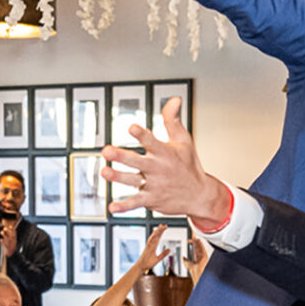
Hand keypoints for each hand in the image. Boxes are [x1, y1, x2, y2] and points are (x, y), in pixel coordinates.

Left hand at [105, 101, 228, 224]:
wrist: (200, 195)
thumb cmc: (189, 165)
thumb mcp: (184, 140)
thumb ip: (172, 119)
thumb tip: (173, 99)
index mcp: (165, 153)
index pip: (151, 141)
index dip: (141, 134)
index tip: (132, 128)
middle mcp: (158, 169)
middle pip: (137, 161)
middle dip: (121, 156)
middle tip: (107, 151)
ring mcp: (154, 185)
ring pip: (133, 180)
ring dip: (118, 177)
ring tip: (104, 172)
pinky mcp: (151, 200)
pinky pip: (135, 203)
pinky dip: (124, 206)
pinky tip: (112, 207)